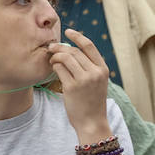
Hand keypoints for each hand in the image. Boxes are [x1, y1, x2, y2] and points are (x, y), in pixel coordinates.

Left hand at [49, 28, 110, 142]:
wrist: (92, 122)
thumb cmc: (92, 102)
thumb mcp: (97, 82)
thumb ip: (89, 67)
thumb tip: (71, 50)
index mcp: (102, 69)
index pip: (89, 46)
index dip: (77, 36)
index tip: (67, 31)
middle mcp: (95, 72)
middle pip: (74, 51)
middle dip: (60, 47)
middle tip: (51, 47)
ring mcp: (84, 80)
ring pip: (65, 58)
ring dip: (55, 56)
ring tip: (51, 59)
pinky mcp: (72, 87)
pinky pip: (59, 69)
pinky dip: (54, 66)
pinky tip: (53, 68)